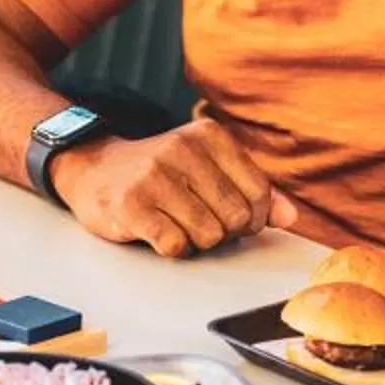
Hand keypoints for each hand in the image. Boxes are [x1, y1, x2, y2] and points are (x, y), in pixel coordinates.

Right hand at [51, 114, 282, 257]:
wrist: (94, 170)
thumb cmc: (161, 174)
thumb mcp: (209, 169)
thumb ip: (253, 190)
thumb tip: (290, 217)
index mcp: (209, 136)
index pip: (259, 192)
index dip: (253, 218)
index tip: (233, 218)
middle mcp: (182, 149)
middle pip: (236, 218)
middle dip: (224, 232)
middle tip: (200, 222)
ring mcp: (155, 176)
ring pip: (208, 236)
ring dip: (196, 242)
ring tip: (177, 224)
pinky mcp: (132, 206)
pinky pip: (175, 245)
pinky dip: (172, 248)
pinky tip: (157, 231)